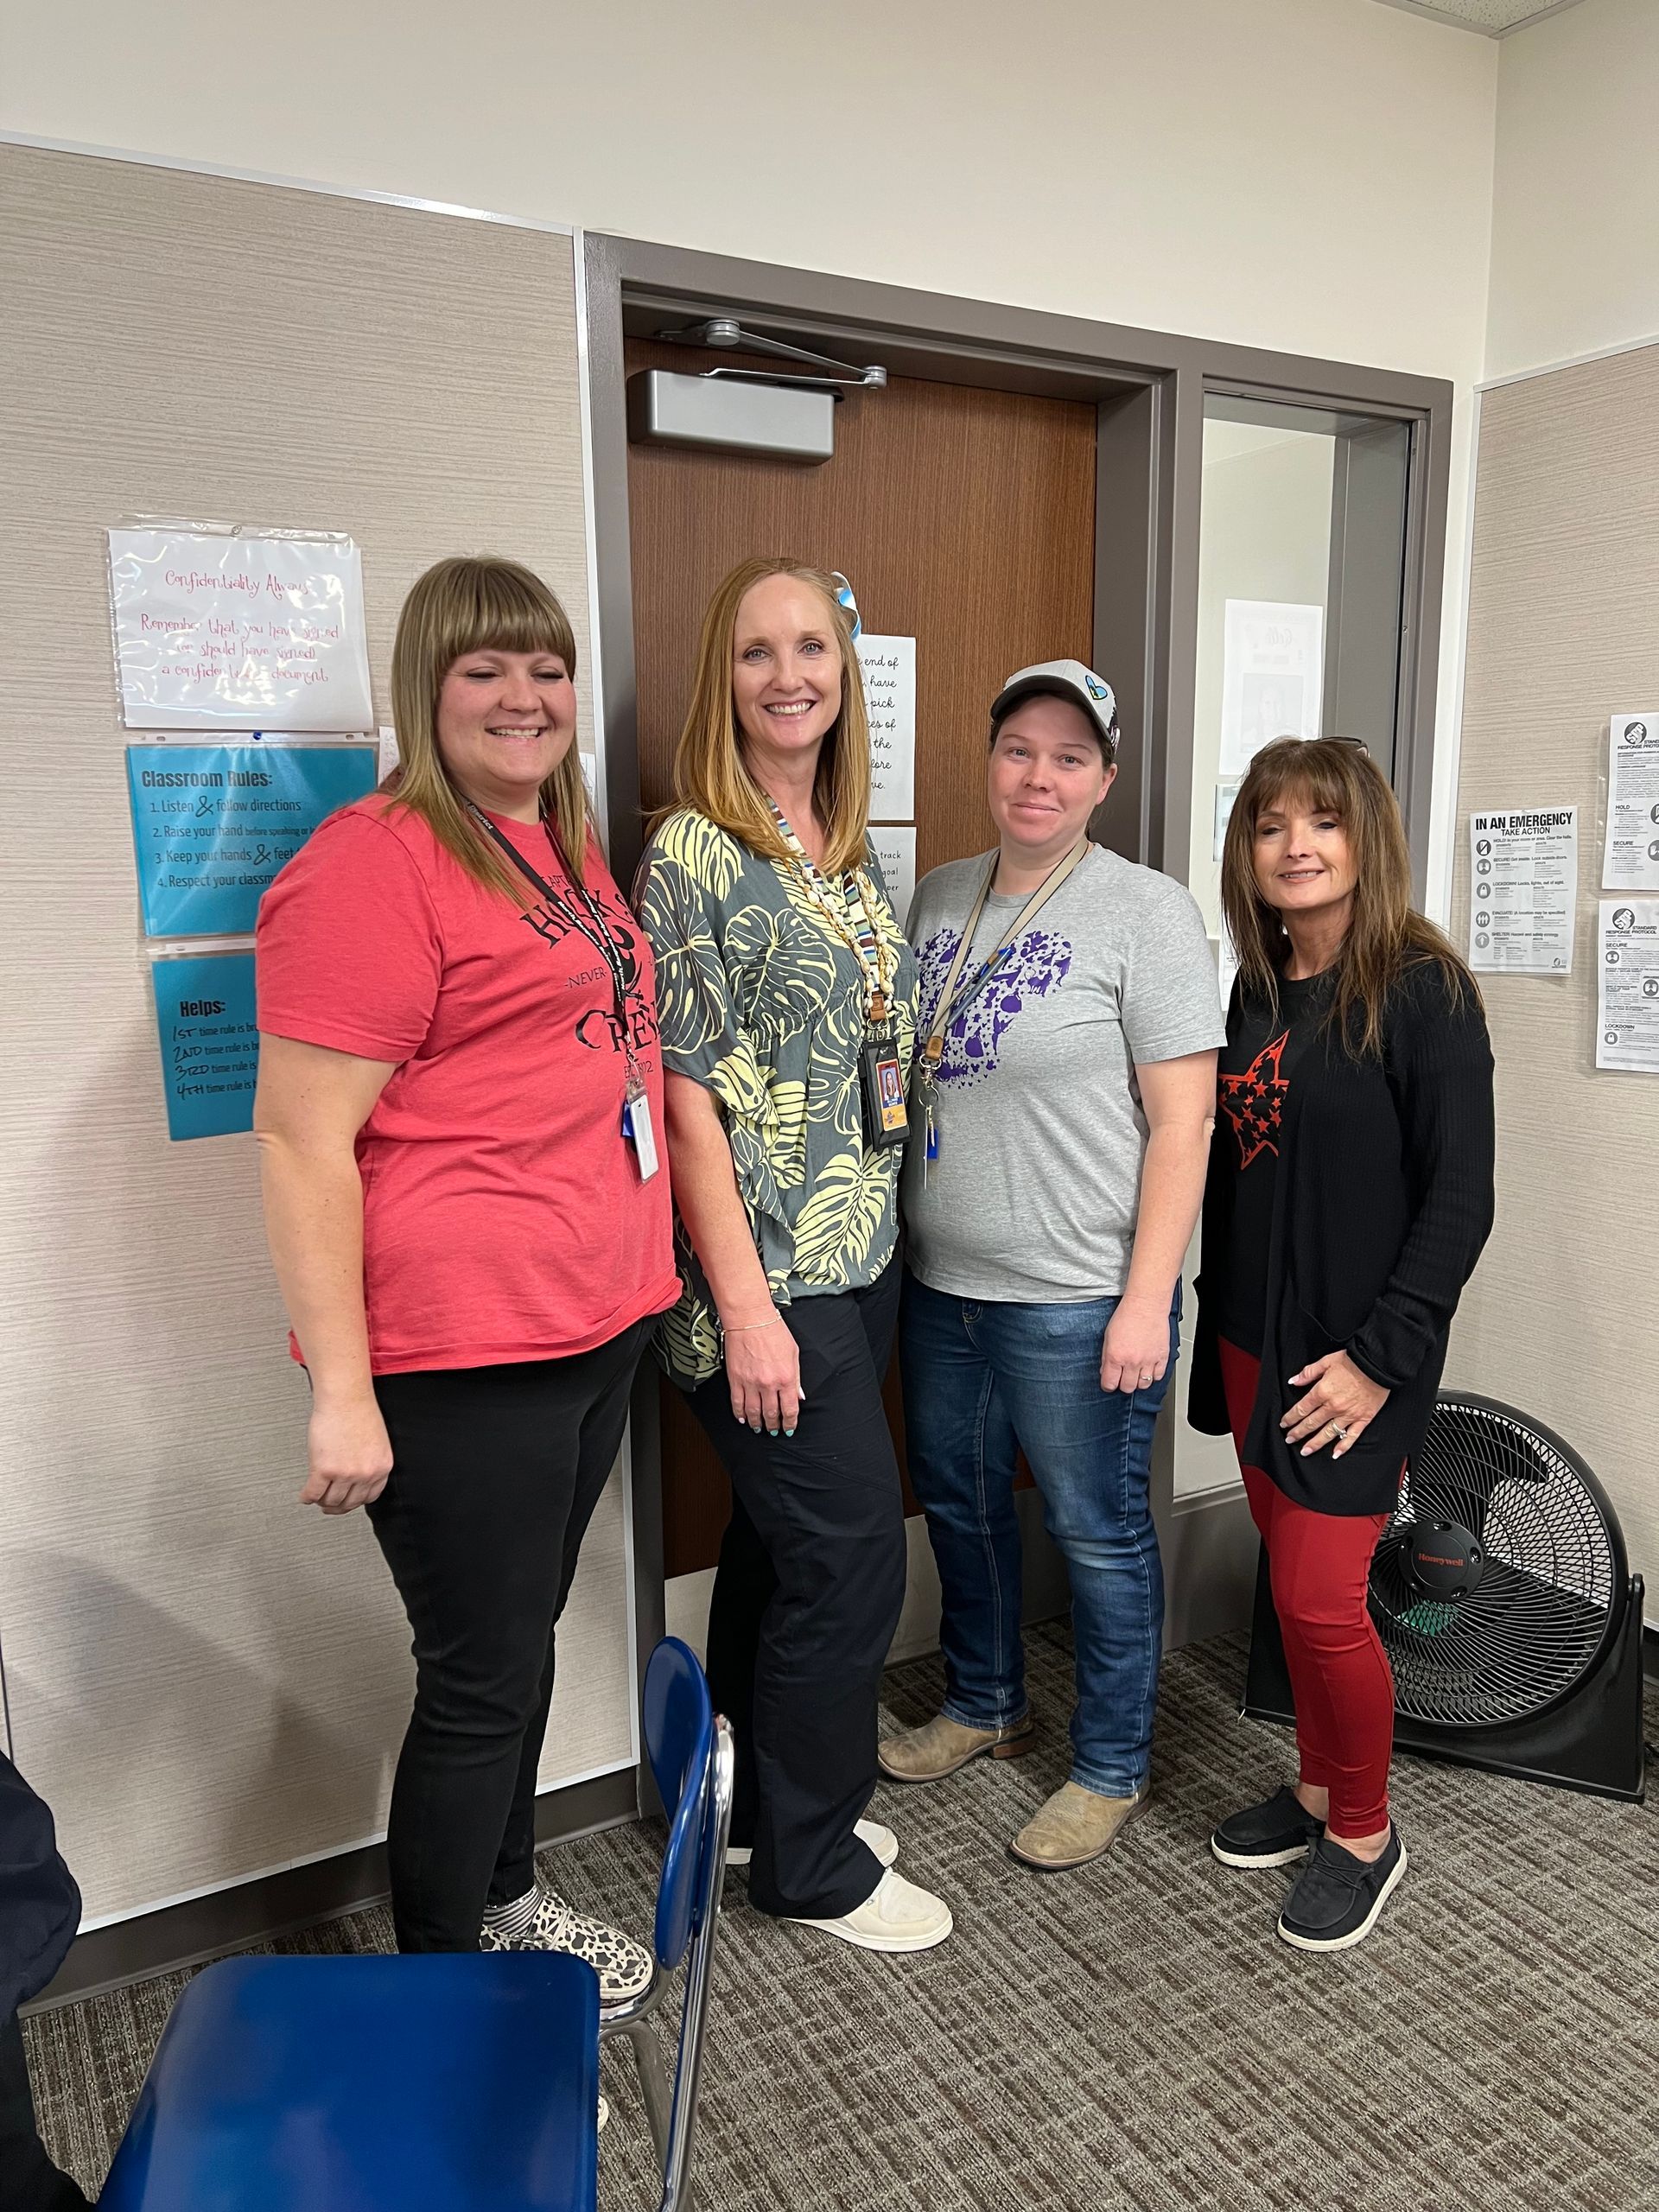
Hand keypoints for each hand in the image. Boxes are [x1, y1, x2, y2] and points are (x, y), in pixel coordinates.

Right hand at [301, 1391, 393, 1513]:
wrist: (346, 1398)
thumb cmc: (359, 1411)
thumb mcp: (377, 1442)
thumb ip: (369, 1461)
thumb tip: (357, 1476)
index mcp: (381, 1467)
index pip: (370, 1497)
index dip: (355, 1501)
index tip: (348, 1502)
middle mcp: (366, 1473)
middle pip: (350, 1503)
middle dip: (337, 1506)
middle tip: (328, 1505)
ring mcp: (345, 1473)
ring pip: (331, 1500)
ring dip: (321, 1502)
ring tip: (316, 1498)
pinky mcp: (325, 1469)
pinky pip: (313, 1492)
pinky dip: (307, 1497)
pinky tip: (305, 1496)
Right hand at [724, 1316, 803, 1436]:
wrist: (750, 1318)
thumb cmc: (774, 1331)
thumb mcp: (794, 1353)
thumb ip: (796, 1377)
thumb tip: (799, 1397)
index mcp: (786, 1377)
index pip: (790, 1409)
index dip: (790, 1422)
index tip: (789, 1428)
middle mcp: (769, 1384)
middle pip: (771, 1414)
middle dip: (773, 1426)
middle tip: (774, 1431)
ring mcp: (750, 1383)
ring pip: (753, 1412)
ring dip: (756, 1423)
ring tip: (758, 1428)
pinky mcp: (735, 1379)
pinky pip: (737, 1402)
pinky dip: (739, 1413)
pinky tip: (742, 1419)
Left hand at [1100, 1296, 1171, 1395]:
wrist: (1146, 1305)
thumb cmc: (1127, 1316)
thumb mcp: (1108, 1336)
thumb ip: (1106, 1357)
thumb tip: (1106, 1371)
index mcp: (1116, 1356)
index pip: (1109, 1384)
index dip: (1108, 1385)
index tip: (1109, 1383)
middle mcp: (1132, 1361)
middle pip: (1127, 1387)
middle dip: (1123, 1384)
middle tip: (1122, 1377)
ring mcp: (1148, 1361)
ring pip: (1143, 1385)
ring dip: (1138, 1381)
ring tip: (1136, 1373)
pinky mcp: (1162, 1357)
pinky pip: (1158, 1376)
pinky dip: (1153, 1375)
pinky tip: (1148, 1368)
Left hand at [1281, 1350, 1388, 1458]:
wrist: (1378, 1364)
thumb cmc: (1354, 1361)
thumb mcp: (1326, 1361)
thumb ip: (1308, 1373)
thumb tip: (1294, 1381)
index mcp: (1322, 1391)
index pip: (1302, 1409)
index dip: (1290, 1418)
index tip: (1284, 1424)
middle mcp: (1333, 1406)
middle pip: (1311, 1423)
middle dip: (1298, 1433)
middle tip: (1289, 1439)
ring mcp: (1349, 1414)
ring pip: (1328, 1433)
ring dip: (1315, 1444)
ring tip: (1305, 1451)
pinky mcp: (1363, 1418)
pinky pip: (1352, 1436)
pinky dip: (1343, 1446)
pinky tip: (1335, 1454)